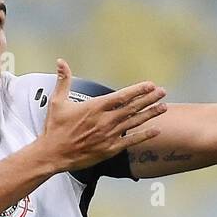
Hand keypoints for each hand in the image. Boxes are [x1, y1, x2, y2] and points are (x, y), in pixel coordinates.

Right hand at [39, 59, 166, 173]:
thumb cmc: (54, 129)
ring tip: (164, 107)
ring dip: (150, 114)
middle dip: (149, 99)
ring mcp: (109, 135)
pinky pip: (131, 141)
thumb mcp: (57, 101)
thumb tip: (61, 62)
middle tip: (163, 92)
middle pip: (132, 108)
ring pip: (135, 123)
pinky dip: (144, 135)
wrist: (52, 154)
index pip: (122, 96)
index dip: (138, 90)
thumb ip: (63, 80)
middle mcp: (105, 121)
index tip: (150, 85)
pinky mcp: (109, 149)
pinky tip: (156, 130)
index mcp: (95, 107)